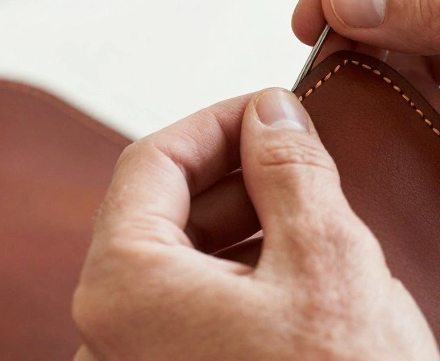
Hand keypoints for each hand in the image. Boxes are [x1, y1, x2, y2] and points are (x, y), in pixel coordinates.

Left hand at [72, 90, 437, 359]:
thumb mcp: (329, 258)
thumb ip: (292, 167)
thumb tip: (272, 112)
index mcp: (123, 287)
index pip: (153, 161)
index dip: (220, 120)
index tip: (276, 108)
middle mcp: (111, 331)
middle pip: (163, 213)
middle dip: (239, 176)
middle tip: (308, 157)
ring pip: (183, 264)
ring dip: (247, 227)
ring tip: (317, 217)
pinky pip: (197, 313)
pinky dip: (245, 280)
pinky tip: (303, 280)